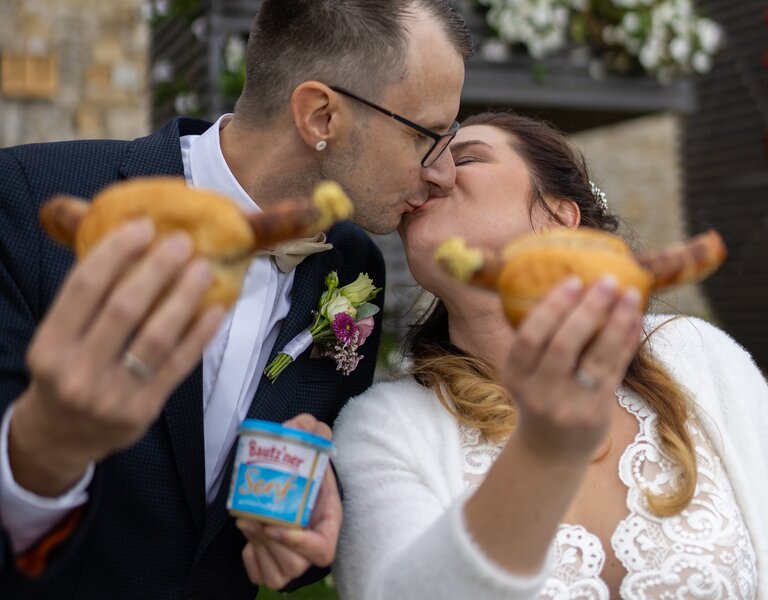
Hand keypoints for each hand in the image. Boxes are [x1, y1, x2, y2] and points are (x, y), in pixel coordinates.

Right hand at [9, 219, 224, 495]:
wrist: (59, 438)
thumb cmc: (65, 373)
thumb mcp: (58, 338)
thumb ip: (87, 301)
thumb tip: (133, 245)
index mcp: (50, 345)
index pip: (84, 287)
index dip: (116, 251)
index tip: (143, 226)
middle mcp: (77, 370)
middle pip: (125, 308)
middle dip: (158, 268)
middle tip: (182, 242)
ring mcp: (112, 394)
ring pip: (157, 336)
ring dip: (185, 296)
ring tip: (203, 268)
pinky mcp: (143, 410)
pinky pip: (179, 365)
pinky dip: (200, 334)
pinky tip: (216, 309)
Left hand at [237, 414, 340, 589]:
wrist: (293, 482)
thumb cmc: (307, 467)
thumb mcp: (312, 444)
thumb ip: (311, 430)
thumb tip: (301, 424)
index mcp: (328, 524)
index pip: (322, 550)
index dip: (299, 544)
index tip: (274, 526)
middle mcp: (313, 548)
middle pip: (294, 563)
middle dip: (268, 543)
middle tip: (251, 519)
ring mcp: (295, 561)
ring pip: (276, 572)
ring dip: (258, 548)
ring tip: (247, 522)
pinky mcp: (275, 566)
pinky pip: (261, 575)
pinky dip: (251, 561)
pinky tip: (249, 541)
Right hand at [501, 275, 642, 462]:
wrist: (550, 453)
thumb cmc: (540, 399)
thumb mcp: (527, 374)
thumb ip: (542, 342)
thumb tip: (576, 288)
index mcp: (515, 376)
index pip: (529, 337)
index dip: (552, 307)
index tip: (574, 281)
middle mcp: (538, 392)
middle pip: (563, 345)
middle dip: (588, 309)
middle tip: (607, 281)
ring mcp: (568, 405)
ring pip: (596, 357)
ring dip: (616, 322)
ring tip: (630, 295)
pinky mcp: (595, 413)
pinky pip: (615, 371)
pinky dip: (626, 342)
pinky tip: (634, 321)